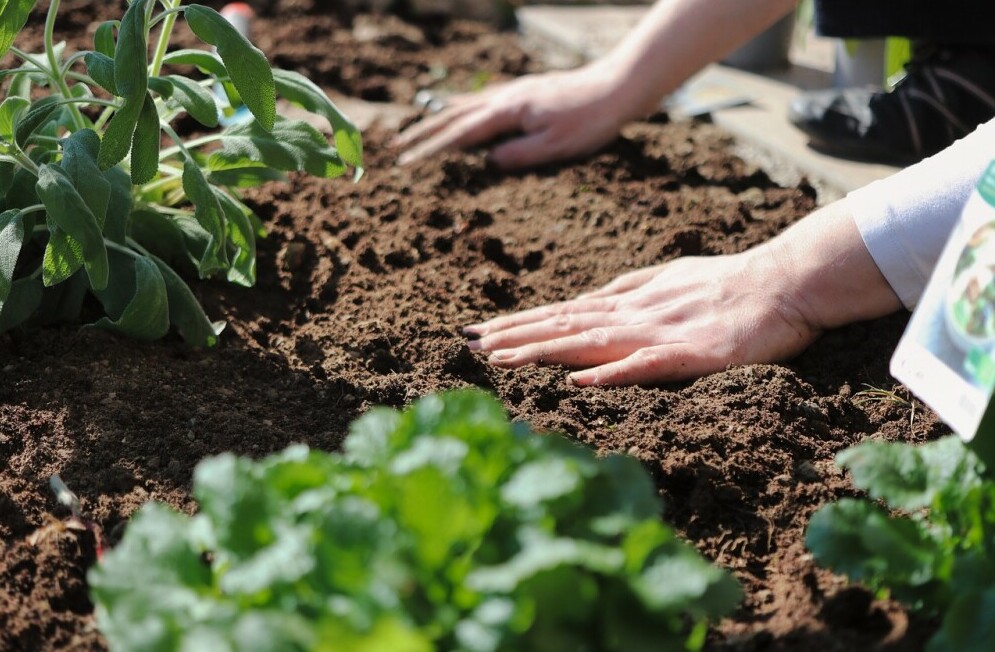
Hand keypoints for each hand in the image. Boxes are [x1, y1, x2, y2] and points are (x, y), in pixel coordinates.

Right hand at [392, 63, 633, 168]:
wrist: (616, 87)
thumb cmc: (590, 121)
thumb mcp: (555, 147)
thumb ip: (519, 155)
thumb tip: (488, 162)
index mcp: (508, 113)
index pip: (460, 135)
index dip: (432, 150)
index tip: (407, 163)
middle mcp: (505, 98)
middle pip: (454, 116)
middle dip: (423, 133)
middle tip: (397, 147)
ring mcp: (514, 92)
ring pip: (466, 105)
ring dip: (438, 119)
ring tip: (416, 129)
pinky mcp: (524, 92)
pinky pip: (482, 99)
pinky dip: (462, 106)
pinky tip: (458, 109)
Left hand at [464, 252, 819, 385]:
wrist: (786, 281)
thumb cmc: (729, 282)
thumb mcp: (669, 279)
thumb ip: (628, 290)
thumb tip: (588, 299)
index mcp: (629, 302)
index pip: (562, 314)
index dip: (519, 323)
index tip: (479, 332)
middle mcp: (634, 314)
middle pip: (564, 325)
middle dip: (513, 336)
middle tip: (467, 345)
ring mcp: (661, 332)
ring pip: (591, 342)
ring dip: (543, 350)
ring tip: (500, 359)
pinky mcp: (692, 354)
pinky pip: (646, 365)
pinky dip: (611, 373)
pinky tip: (579, 381)